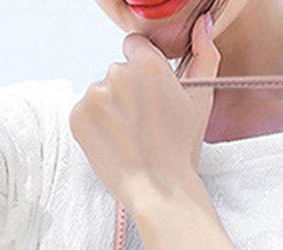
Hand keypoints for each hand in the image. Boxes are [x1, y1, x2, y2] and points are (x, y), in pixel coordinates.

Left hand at [69, 13, 220, 214]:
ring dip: (110, 111)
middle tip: (143, 127)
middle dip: (127, 94)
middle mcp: (118, 73)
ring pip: (100, 93)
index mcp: (148, 65)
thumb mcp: (200, 101)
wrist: (160, 193)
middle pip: (117, 72)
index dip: (142, 72)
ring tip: (129, 139)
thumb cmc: (182, 149)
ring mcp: (94, 95)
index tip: (149, 98)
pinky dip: (94, 127)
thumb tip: (203, 22)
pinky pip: (84, 113)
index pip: (134, 47)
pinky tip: (113, 145)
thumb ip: (205, 55)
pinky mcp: (77, 117)